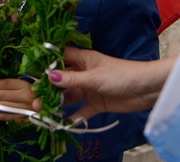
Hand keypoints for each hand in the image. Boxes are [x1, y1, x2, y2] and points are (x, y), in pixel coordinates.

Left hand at [0, 78, 34, 122]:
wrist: (49, 108)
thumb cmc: (34, 95)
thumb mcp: (27, 85)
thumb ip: (13, 85)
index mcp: (24, 85)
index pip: (4, 83)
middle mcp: (25, 96)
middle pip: (1, 95)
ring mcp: (24, 108)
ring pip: (2, 107)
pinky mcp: (23, 118)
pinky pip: (7, 117)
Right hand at [33, 48, 174, 120]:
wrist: (147, 89)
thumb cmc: (122, 75)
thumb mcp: (94, 77)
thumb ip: (71, 79)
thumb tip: (49, 76)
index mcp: (83, 59)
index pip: (60, 57)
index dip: (47, 63)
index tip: (31, 70)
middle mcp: (84, 73)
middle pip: (62, 80)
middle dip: (48, 89)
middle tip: (34, 99)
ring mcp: (90, 89)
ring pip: (70, 96)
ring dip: (57, 103)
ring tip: (42, 111)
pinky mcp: (98, 103)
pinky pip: (82, 110)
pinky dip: (74, 116)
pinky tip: (62, 122)